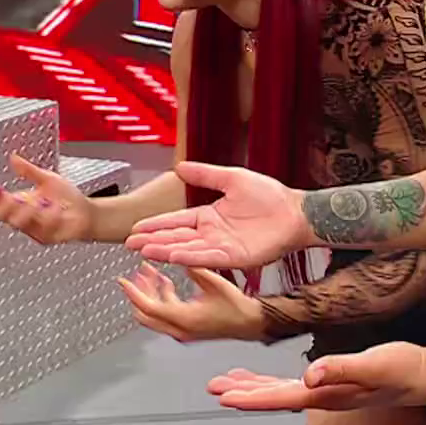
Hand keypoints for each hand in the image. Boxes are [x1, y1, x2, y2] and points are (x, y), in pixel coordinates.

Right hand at [0, 153, 95, 244]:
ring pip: (25, 224)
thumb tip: (14, 158)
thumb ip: (29, 170)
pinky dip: (51, 217)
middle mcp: (25, 220)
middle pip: (7, 218)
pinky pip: (44, 230)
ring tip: (45, 201)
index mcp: (21, 205)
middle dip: (12, 208)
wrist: (87, 212)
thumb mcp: (47, 179)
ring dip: (34, 211)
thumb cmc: (67, 198)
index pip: (0, 206)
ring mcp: (36, 230)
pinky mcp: (49, 238)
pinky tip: (58, 209)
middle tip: (21, 198)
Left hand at [117, 264, 265, 342]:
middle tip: (135, 275)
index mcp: (183, 319)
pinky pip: (165, 315)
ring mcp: (182, 331)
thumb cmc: (237, 308)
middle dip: (138, 293)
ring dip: (150, 294)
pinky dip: (161, 299)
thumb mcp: (215, 282)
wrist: (250, 322)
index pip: (148, 307)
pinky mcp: (187, 328)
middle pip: (145, 314)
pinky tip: (166, 283)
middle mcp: (179, 329)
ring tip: (150, 274)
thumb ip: (194, 269)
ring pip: (154, 315)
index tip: (123, 281)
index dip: (133, 292)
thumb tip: (178, 257)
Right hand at [124, 161, 308, 268]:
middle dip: (152, 241)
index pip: (177, 221)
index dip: (156, 226)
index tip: (136, 228)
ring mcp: (222, 247)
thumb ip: (206, 174)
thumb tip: (180, 166)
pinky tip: (174, 256)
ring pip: (188, 250)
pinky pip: (209, 258)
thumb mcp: (232, 179)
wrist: (295, 212)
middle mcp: (212, 234)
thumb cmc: (269, 196)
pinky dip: (191, 257)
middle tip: (130, 244)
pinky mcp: (235, 257)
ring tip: (144, 250)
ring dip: (166, 251)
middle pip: (176, 238)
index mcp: (209, 216)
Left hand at [207, 341, 425, 411]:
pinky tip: (259, 376)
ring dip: (251, 386)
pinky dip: (270, 380)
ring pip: (278, 391)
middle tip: (214, 388)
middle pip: (273, 396)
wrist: (423, 373)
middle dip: (242, 392)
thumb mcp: (374, 365)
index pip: (281, 396)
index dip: (252, 396)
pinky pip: (291, 383)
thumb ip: (342, 369)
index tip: (226, 396)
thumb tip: (310, 374)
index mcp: (327, 393)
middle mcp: (322, 395)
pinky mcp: (331, 381)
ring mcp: (325, 390)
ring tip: (225, 382)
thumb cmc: (402, 368)